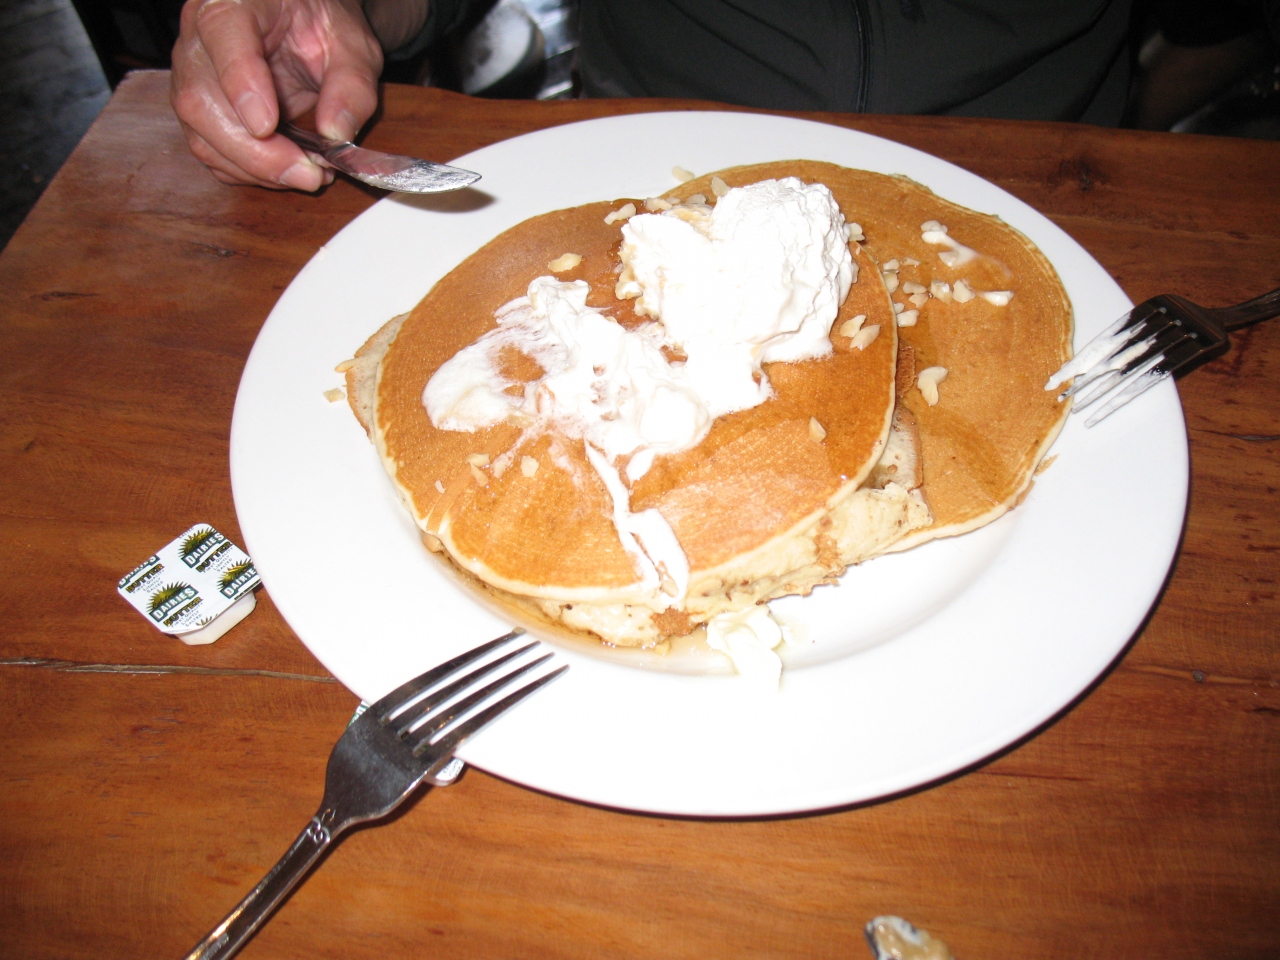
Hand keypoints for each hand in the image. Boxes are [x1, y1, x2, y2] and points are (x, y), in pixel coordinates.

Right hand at [170, 0, 384, 189]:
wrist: (303, 25)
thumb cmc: (321, 26)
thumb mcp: (352, 47)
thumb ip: (352, 85)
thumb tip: (336, 134)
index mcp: (232, 2)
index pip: (221, 36)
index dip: (240, 84)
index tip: (267, 125)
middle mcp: (198, 39)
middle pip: (201, 101)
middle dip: (255, 151)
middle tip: (308, 173)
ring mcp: (192, 77)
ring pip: (202, 136)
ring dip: (257, 168)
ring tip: (308, 173)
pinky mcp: (199, 112)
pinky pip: (212, 153)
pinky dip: (251, 172)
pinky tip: (287, 169)